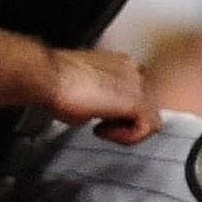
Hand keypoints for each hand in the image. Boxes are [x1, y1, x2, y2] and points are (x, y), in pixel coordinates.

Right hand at [43, 47, 160, 144]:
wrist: (49, 77)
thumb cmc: (56, 82)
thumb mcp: (84, 93)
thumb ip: (100, 101)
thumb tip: (97, 113)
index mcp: (123, 65)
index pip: (140, 92)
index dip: (124, 111)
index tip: (104, 118)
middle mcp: (135, 71)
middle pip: (150, 105)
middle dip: (129, 121)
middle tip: (104, 127)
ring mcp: (138, 84)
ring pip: (152, 118)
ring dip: (129, 130)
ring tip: (104, 130)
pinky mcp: (136, 101)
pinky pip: (147, 127)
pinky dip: (127, 137)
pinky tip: (103, 131)